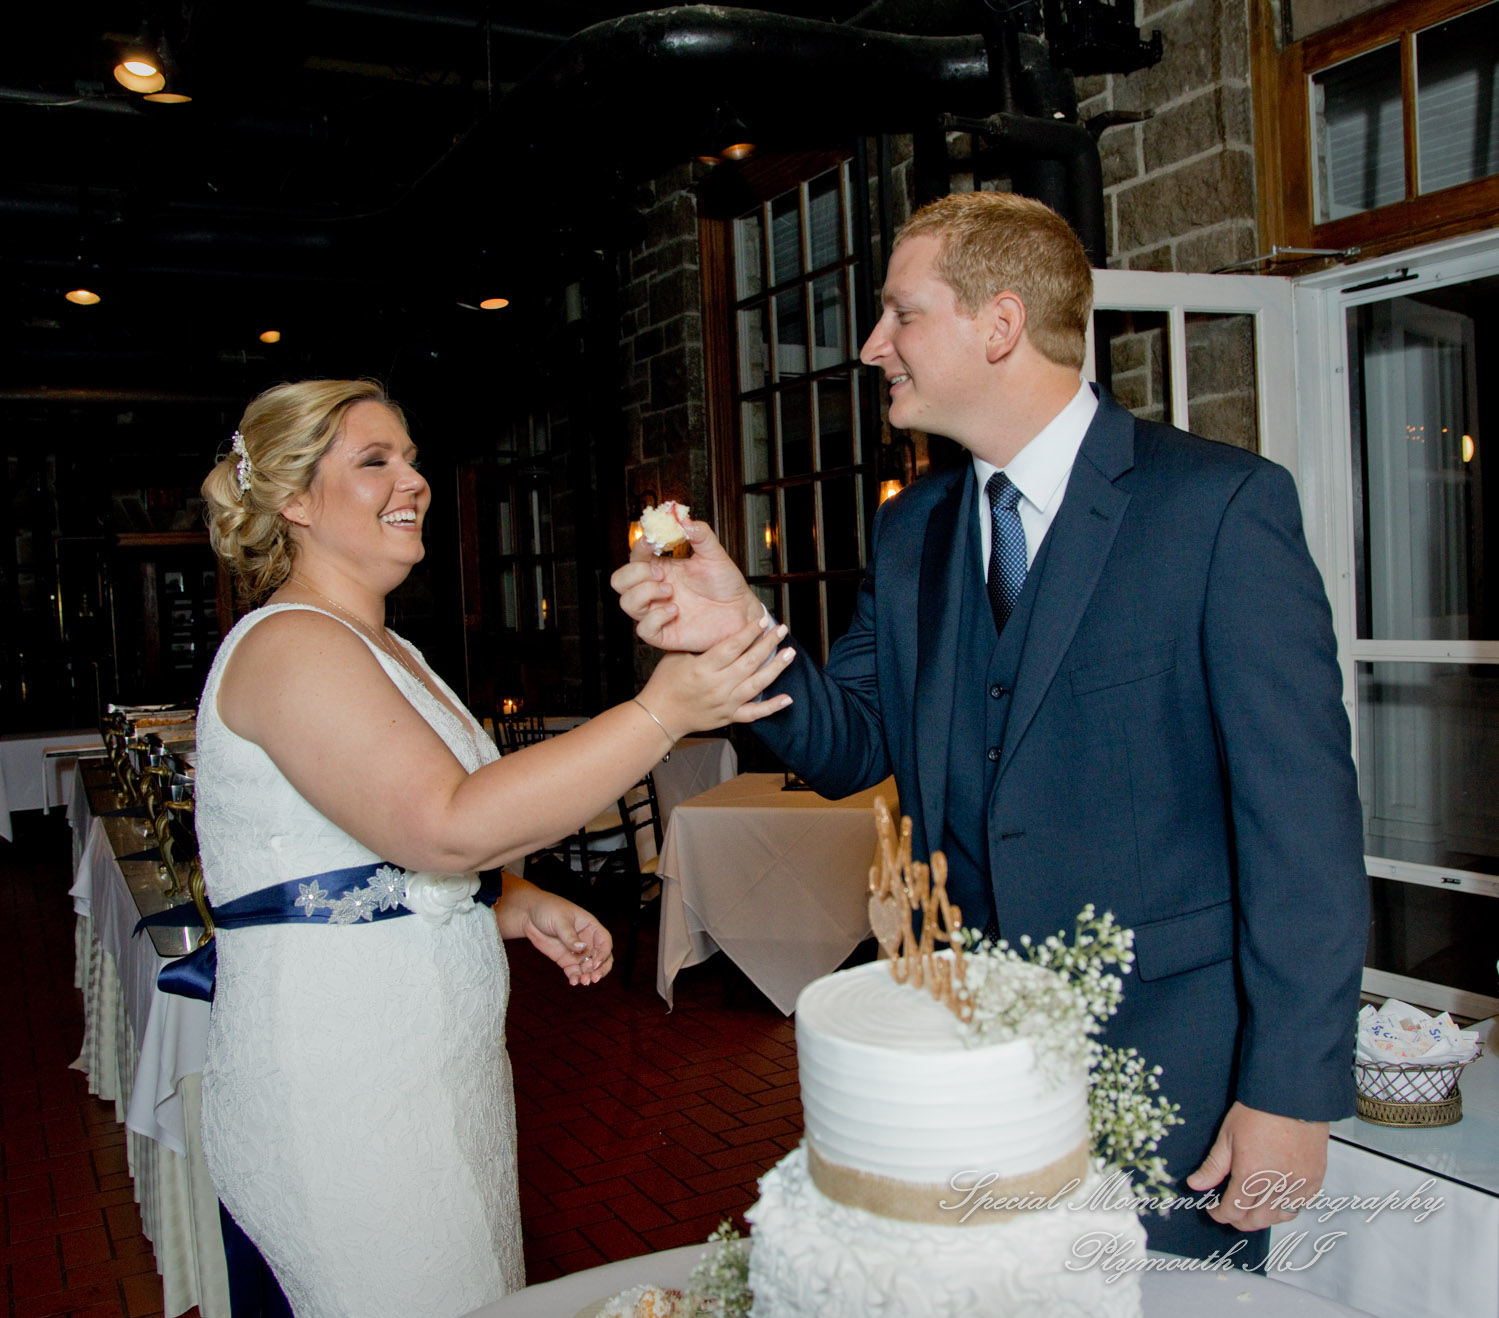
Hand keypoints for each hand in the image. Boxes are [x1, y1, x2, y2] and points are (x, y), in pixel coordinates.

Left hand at [495, 874, 613, 984]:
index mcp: (591, 927)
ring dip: (589, 976)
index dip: (604, 953)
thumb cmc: (548, 909)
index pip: (604, 941)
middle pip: (602, 957)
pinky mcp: (566, 960)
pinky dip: (576, 978)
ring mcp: (577, 952)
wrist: (529, 915)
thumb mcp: (560, 920)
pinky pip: (574, 972)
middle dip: (601, 969)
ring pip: (590, 968)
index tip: (596, 963)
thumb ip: (570, 936)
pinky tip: (573, 982)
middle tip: (593, 978)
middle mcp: (587, 941)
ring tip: (583, 982)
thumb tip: (582, 948)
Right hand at [610, 517, 760, 652]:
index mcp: (662, 568)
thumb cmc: (726, 585)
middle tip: (661, 573)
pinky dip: (655, 618)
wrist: (741, 612)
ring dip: (645, 593)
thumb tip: (684, 519)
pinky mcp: (665, 633)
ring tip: (670, 591)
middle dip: (635, 573)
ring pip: (627, 603)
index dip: (640, 547)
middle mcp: (655, 590)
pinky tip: (674, 610)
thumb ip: (700, 534)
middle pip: (619, 581)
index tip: (654, 541)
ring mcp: (657, 612)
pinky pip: (644, 629)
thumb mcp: (715, 554)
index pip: (635, 556)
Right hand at [642, 615, 794, 736]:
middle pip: (749, 662)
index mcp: (703, 668)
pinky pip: (754, 713)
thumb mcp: (676, 656)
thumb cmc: (665, 683)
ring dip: (776, 668)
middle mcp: (717, 686)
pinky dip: (772, 706)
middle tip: (782, 630)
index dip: (750, 632)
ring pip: (757, 684)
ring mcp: (725, 703)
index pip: (732, 646)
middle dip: (768, 644)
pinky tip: (787, 698)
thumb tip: (721, 627)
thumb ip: (700, 644)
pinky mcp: (729, 716)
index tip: (763, 621)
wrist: (660, 715)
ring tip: (790, 654)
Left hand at [1186, 1101, 1329, 1230]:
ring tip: (1251, 1208)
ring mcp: (1298, 1185)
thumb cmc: (1260, 1111)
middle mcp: (1275, 1185)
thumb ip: (1213, 1166)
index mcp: (1250, 1175)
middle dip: (1238, 1220)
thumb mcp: (1227, 1136)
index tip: (1214, 1209)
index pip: (1232, 1210)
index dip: (1220, 1214)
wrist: (1292, 1098)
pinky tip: (1274, 1200)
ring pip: (1277, 1218)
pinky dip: (1284, 1208)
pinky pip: (1298, 1206)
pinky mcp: (1313, 1180)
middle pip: (1255, 1220)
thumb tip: (1195, 1184)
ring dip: (1262, 1218)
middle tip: (1230, 1211)